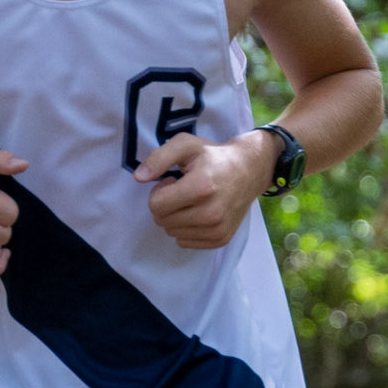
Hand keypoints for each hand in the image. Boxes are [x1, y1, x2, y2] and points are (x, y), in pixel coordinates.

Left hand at [134, 131, 277, 248]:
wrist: (249, 170)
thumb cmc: (213, 157)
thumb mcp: (186, 145)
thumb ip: (159, 158)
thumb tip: (139, 178)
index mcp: (201, 188)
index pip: (156, 205)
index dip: (159, 191)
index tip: (173, 181)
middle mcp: (210, 213)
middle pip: (162, 221)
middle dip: (166, 205)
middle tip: (183, 190)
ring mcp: (217, 229)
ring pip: (172, 233)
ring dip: (176, 217)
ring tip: (192, 200)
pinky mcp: (220, 239)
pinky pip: (185, 242)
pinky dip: (186, 229)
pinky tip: (199, 212)